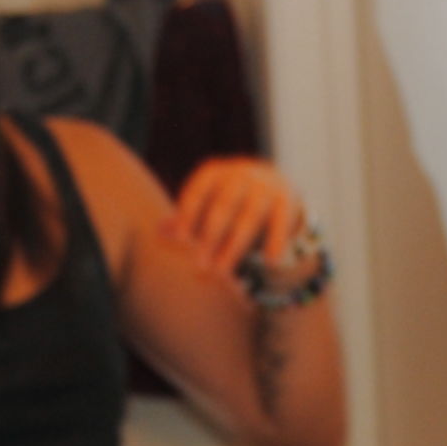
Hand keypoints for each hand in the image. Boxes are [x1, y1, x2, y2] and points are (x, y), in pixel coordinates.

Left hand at [166, 158, 307, 279]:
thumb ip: (186, 218)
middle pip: (223, 207)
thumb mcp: (208, 204)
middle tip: (200, 266)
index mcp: (216, 173)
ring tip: (222, 272)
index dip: (188, 214)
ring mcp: (266, 186)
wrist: (275, 186)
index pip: (198, 191)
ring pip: (249, 218)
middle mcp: (241, 174)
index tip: (180, 239)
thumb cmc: (231, 200)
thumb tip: (159, 231)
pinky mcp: (287, 199)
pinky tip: (270, 262)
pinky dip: (276, 241)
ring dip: (235, 247)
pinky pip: (281, 222)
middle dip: (210, 238)